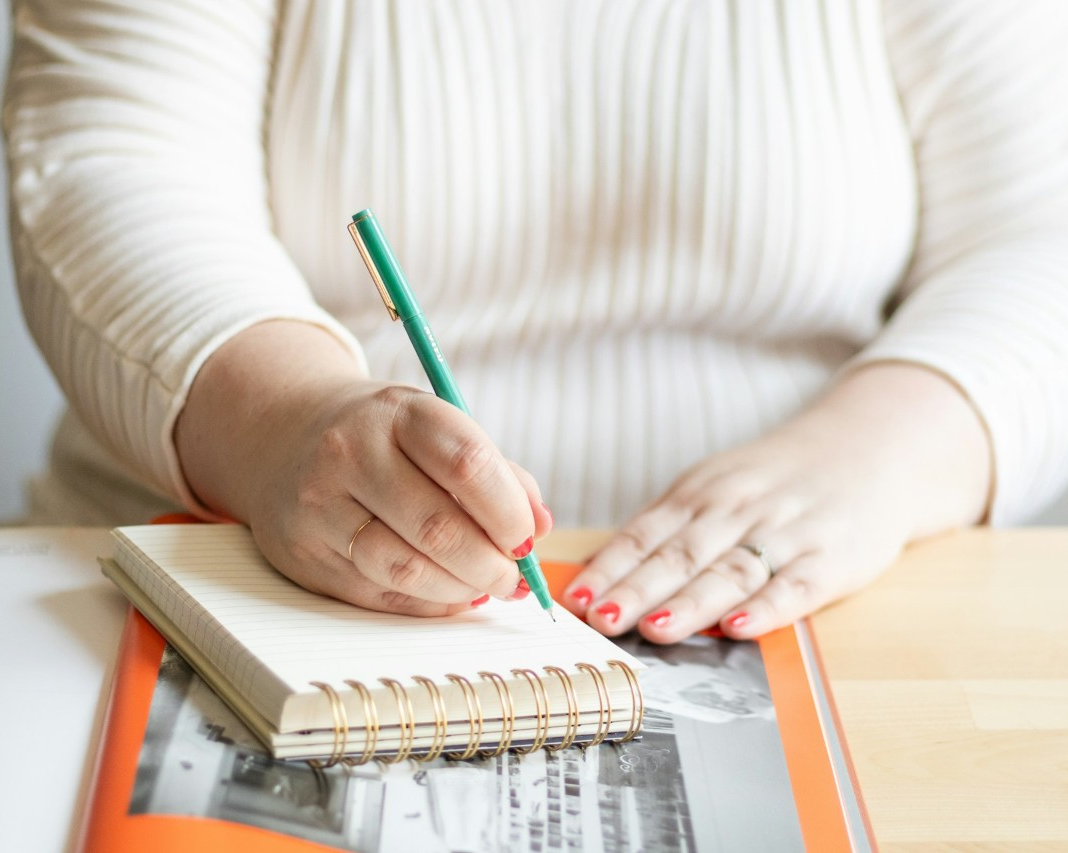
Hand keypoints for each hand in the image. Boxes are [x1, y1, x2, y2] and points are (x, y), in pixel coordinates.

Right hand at [176, 321, 551, 615]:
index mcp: (398, 412)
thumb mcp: (439, 430)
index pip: (467, 465)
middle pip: (438, 527)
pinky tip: (447, 593)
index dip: (509, 513)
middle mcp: (351, 453)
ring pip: (406, 569)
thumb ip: (498, 473)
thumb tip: (540, 527)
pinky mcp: (304, 554)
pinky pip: (379, 595)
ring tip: (484, 587)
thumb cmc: (385, 438)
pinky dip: (426, 603)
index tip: (527, 539)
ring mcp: (321, 506)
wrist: (284, 437)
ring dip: (460, 590)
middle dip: (491, 564)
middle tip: (514, 578)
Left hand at [562, 364, 990, 641]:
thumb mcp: (715, 485)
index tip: (577, 600)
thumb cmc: (775, 480)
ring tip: (654, 629)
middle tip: (602, 619)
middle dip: (638, 589)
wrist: (868, 449)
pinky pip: (795, 586)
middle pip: (680, 555)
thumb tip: (604, 570)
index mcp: (702, 493)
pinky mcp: (830, 558)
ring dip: (690, 603)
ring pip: (730, 572)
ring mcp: (784, 533)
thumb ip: (667, 527)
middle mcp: (737, 510)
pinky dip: (766, 608)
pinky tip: (739, 627)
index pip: (646, 535)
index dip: (610, 568)